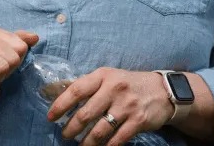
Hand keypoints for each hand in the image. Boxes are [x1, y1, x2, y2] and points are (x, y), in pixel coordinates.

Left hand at [47, 68, 173, 145]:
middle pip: (86, 114)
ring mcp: (127, 106)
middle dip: (71, 128)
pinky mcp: (138, 121)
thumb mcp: (107, 77)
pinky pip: (117, 139)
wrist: (162, 90)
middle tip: (64, 135)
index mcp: (103, 76)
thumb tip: (55, 92)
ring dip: (87, 142)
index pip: (76, 90)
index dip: (61, 105)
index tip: (51, 117)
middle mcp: (114, 89)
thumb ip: (86, 86)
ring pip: (100, 130)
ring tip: (80, 145)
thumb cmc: (127, 84)